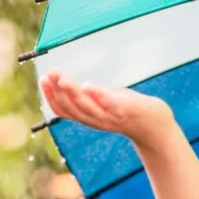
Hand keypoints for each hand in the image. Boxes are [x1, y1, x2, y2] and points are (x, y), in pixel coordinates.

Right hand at [39, 69, 175, 149]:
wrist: (155, 124)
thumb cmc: (128, 109)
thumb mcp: (104, 100)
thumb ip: (89, 93)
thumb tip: (67, 81)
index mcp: (88, 116)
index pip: (63, 109)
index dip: (50, 96)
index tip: (43, 79)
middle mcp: (96, 119)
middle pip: (71, 108)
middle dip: (57, 91)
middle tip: (49, 74)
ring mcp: (110, 117)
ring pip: (86, 107)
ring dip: (72, 92)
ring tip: (62, 78)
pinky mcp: (125, 112)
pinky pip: (109, 105)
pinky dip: (98, 96)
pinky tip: (88, 84)